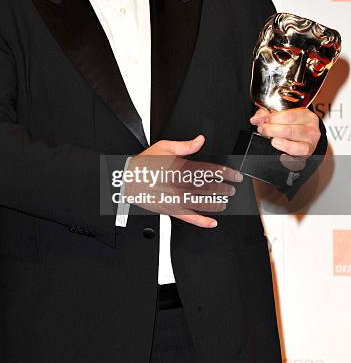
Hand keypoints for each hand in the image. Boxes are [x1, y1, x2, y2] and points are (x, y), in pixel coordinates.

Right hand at [125, 135, 240, 227]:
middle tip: (232, 189)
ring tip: (225, 202)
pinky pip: (189, 218)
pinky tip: (212, 222)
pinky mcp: (170, 209)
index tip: (234, 176)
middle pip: (209, 187)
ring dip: (217, 203)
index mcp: (181, 167)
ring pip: (202, 203)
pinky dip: (202, 221)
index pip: (210, 171)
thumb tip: (200, 140)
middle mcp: (180, 184)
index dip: (225, 173)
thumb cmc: (145, 163)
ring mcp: (176, 198)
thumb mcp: (164, 147)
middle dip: (224, 189)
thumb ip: (185, 145)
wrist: (128, 179)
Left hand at [250, 107, 320, 170]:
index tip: (264, 121)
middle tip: (263, 130)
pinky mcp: (307, 155)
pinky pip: (297, 157)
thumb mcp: (279, 114)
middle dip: (272, 130)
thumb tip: (255, 119)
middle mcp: (311, 129)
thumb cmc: (291, 123)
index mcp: (306, 116)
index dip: (274, 118)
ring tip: (272, 140)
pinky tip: (281, 153)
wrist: (303, 135)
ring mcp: (310, 143)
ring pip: (295, 145)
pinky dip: (287, 156)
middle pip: (290, 130)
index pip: (290, 116)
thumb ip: (266, 115)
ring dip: (279, 141)